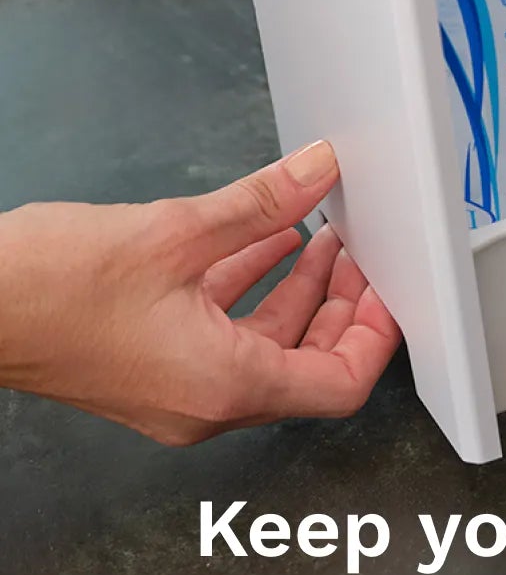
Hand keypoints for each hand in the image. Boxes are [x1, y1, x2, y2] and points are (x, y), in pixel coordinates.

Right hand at [0, 140, 400, 445]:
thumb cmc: (46, 290)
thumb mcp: (177, 232)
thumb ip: (262, 203)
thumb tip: (316, 172)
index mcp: (224, 385)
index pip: (339, 384)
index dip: (375, 335)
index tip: (389, 290)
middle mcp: (205, 403)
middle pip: (308, 365)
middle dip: (341, 304)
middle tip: (361, 252)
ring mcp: (175, 391)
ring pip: (264, 346)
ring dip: (297, 290)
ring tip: (322, 233)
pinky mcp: (149, 367)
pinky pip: (222, 335)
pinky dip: (249, 290)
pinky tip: (263, 242)